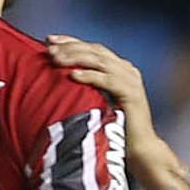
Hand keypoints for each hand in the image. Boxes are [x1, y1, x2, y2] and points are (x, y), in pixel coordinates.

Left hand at [46, 36, 159, 159]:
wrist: (139, 150)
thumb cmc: (116, 129)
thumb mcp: (98, 101)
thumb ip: (87, 87)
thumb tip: (59, 77)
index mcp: (120, 69)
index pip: (93, 48)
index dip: (71, 41)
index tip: (50, 39)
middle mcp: (127, 70)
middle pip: (95, 50)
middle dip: (70, 46)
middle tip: (49, 48)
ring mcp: (131, 80)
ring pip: (100, 61)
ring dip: (76, 58)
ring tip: (56, 59)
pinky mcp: (131, 94)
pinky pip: (107, 80)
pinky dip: (89, 76)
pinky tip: (73, 76)